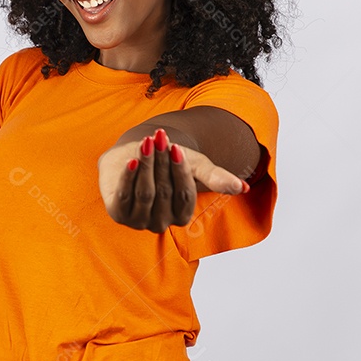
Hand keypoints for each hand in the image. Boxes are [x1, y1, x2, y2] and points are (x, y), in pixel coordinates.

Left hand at [98, 128, 248, 232]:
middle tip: (160, 137)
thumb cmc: (167, 162)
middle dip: (162, 163)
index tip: (177, 147)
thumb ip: (216, 177)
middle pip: (164, 192)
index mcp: (182, 216)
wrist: (133, 155)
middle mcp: (161, 223)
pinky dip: (128, 177)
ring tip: (147, 142)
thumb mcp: (194, 166)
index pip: (185, 196)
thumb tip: (242, 188)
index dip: (180, 171)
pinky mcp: (118, 214)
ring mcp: (138, 221)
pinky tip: (132, 159)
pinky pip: (124, 196)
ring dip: (147, 165)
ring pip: (145, 193)